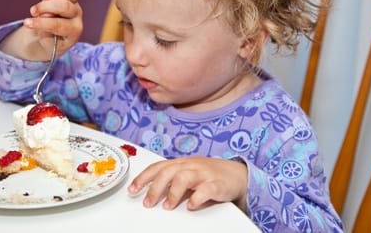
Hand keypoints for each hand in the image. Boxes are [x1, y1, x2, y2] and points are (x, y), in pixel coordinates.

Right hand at [23, 0, 82, 57]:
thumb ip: (46, 32)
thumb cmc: (51, 39)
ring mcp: (74, 2)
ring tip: (42, 1)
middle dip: (45, 7)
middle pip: (65, 6)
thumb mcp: (47, 42)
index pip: (59, 25)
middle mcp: (77, 15)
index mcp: (74, 30)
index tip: (26, 23)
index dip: (41, 23)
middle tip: (33, 12)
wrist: (56, 34)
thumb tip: (45, 15)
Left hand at [128, 157, 247, 210]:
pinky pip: (207, 189)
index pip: (158, 167)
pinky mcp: (218, 184)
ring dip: (173, 192)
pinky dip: (197, 197)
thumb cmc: (209, 175)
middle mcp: (191, 166)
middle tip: (148, 203)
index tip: (133, 190)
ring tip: (168, 206)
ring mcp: (204, 174)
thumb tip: (149, 192)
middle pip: (168, 171)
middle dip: (155, 187)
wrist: (237, 174)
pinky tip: (191, 205)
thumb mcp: (188, 174)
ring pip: (184, 177)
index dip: (144, 178)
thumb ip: (171, 180)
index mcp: (181, 163)